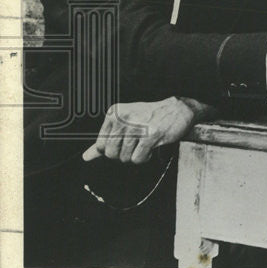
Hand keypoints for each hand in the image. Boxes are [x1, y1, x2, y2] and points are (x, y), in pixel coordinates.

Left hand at [85, 96, 205, 163]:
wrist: (179, 109)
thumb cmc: (151, 116)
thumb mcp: (125, 123)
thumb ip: (105, 140)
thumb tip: (86, 156)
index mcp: (114, 113)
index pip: (101, 145)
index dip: (113, 150)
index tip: (125, 143)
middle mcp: (123, 118)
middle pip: (111, 153)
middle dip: (124, 155)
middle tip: (136, 145)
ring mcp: (137, 127)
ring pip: (125, 158)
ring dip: (136, 156)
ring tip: (144, 144)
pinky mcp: (151, 135)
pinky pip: (138, 159)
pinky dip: (145, 157)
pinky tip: (151, 147)